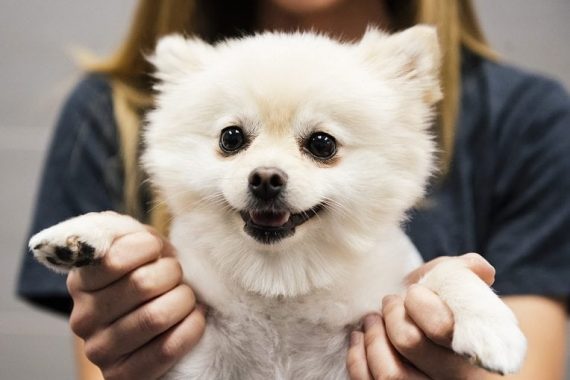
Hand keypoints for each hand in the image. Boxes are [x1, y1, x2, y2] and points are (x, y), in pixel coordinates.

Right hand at [66, 225, 205, 379]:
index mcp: (81, 282)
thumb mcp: (134, 248)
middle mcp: (83, 318)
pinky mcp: (122, 376)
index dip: (149, 247)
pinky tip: (194, 318)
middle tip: (176, 275)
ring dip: (184, 301)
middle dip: (172, 273)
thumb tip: (137, 237)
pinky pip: (167, 349)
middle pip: (142, 284)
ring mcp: (100, 351)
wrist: (152, 328)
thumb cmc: (148, 277)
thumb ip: (128, 232)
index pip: (116, 259)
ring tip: (186, 297)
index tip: (159, 250)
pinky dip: (191, 328)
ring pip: (156, 316)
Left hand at [347, 253, 494, 379]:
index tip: (413, 292)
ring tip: (372, 319)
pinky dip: (357, 357)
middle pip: (409, 341)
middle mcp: (454, 377)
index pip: (441, 326)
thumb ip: (462, 275)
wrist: (440, 351)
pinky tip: (360, 339)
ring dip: (372, 337)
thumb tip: (480, 267)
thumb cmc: (445, 316)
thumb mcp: (455, 294)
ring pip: (388, 372)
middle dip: (392, 314)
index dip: (420, 304)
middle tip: (389, 301)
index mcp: (471, 347)